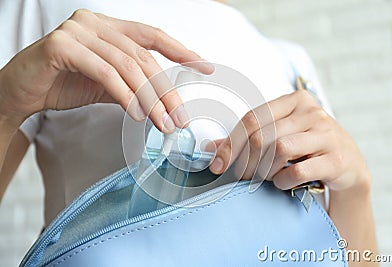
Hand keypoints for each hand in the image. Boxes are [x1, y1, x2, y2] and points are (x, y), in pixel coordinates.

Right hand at [0, 9, 212, 131]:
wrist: (21, 91)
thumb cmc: (63, 84)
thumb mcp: (107, 84)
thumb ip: (132, 85)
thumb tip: (164, 103)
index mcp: (108, 27)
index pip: (152, 35)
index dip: (181, 50)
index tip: (205, 66)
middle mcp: (95, 22)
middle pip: (143, 56)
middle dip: (165, 90)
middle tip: (178, 116)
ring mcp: (77, 30)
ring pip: (127, 65)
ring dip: (148, 97)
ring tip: (161, 122)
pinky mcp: (61, 45)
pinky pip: (103, 72)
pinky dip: (124, 94)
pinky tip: (136, 113)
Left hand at [209, 89, 370, 191]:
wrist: (348, 166)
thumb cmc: (307, 149)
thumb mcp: (279, 137)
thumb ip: (247, 140)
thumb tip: (210, 149)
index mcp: (294, 101)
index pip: (252, 118)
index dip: (230, 144)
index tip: (217, 165)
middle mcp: (312, 112)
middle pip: (262, 136)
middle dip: (244, 161)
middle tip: (240, 177)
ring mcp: (327, 133)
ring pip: (279, 150)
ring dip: (264, 171)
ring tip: (265, 178)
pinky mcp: (337, 158)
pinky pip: (298, 171)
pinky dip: (283, 181)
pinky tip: (283, 184)